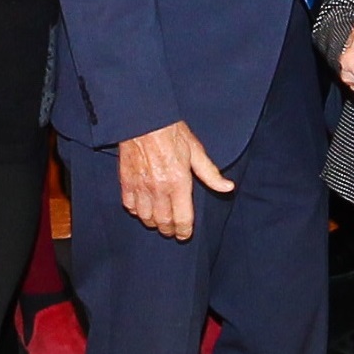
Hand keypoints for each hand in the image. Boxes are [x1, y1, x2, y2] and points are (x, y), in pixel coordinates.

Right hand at [118, 121, 234, 240]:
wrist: (143, 119)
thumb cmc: (172, 132)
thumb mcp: (196, 150)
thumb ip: (211, 173)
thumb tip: (228, 188)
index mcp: (179, 182)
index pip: (182, 219)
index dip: (184, 231)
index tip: (185, 234)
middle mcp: (159, 188)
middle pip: (163, 222)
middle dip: (169, 229)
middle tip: (173, 228)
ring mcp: (141, 187)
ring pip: (146, 218)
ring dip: (154, 222)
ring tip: (159, 220)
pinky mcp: (126, 182)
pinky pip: (130, 206)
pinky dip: (137, 211)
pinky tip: (143, 207)